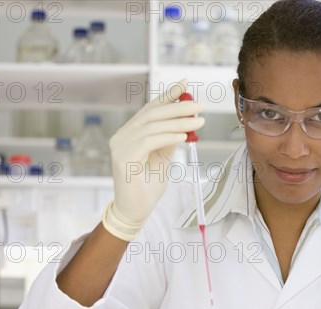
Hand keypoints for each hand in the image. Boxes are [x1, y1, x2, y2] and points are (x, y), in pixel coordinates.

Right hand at [102, 79, 204, 240]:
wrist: (136, 211)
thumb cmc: (148, 186)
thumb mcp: (163, 158)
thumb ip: (169, 139)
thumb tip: (185, 121)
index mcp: (130, 133)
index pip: (150, 109)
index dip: (167, 96)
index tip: (185, 85)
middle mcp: (122, 136)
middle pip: (153, 115)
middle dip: (178, 107)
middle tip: (200, 105)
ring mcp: (120, 146)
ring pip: (153, 126)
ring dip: (179, 122)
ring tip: (199, 120)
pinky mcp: (123, 158)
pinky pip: (149, 141)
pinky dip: (168, 136)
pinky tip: (184, 135)